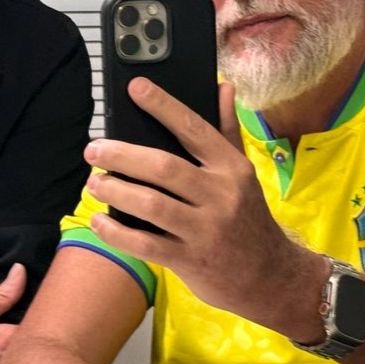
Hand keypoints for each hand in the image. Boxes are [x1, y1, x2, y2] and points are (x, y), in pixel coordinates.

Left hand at [84, 79, 323, 335]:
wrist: (271, 277)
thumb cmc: (248, 219)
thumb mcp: (244, 174)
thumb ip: (227, 131)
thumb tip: (223, 87)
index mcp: (233, 168)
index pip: (194, 129)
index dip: (163, 106)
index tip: (134, 87)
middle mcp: (221, 196)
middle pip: (164, 168)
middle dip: (123, 155)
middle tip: (94, 150)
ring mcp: (206, 230)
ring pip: (151, 205)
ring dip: (116, 191)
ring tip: (94, 182)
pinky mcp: (191, 261)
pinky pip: (145, 244)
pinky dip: (117, 232)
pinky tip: (99, 220)